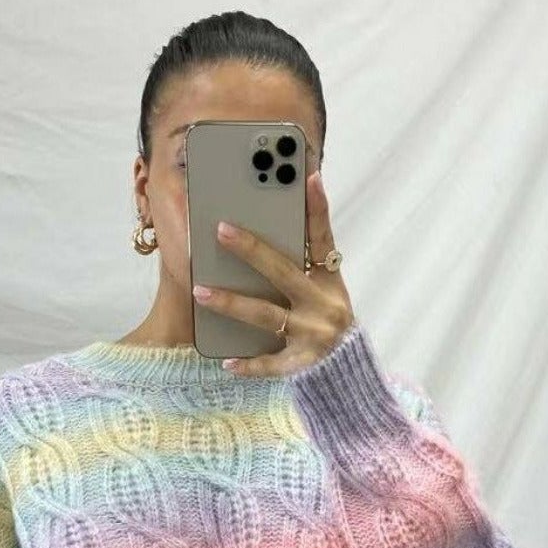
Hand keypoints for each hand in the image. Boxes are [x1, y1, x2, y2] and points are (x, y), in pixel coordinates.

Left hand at [191, 167, 354, 377]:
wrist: (347, 372)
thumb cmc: (324, 321)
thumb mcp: (323, 289)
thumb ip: (301, 263)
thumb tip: (263, 232)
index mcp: (330, 281)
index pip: (323, 239)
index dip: (318, 208)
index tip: (309, 176)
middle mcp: (324, 305)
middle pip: (283, 272)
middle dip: (251, 250)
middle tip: (220, 229)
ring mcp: (313, 335)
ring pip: (266, 315)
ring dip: (232, 303)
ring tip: (200, 292)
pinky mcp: (303, 365)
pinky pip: (271, 364)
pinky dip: (249, 364)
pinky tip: (226, 361)